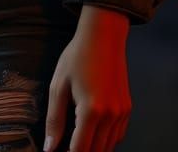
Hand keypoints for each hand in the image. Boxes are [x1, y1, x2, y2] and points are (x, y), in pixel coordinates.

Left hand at [44, 9, 130, 151]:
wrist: (103, 36)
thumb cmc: (77, 57)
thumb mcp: (58, 85)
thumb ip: (54, 120)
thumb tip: (50, 148)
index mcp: (91, 110)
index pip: (81, 149)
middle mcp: (111, 115)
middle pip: (96, 151)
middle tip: (66, 147)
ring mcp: (122, 112)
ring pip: (109, 146)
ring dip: (94, 148)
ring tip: (78, 141)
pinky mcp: (127, 108)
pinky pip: (118, 135)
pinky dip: (106, 140)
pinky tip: (93, 132)